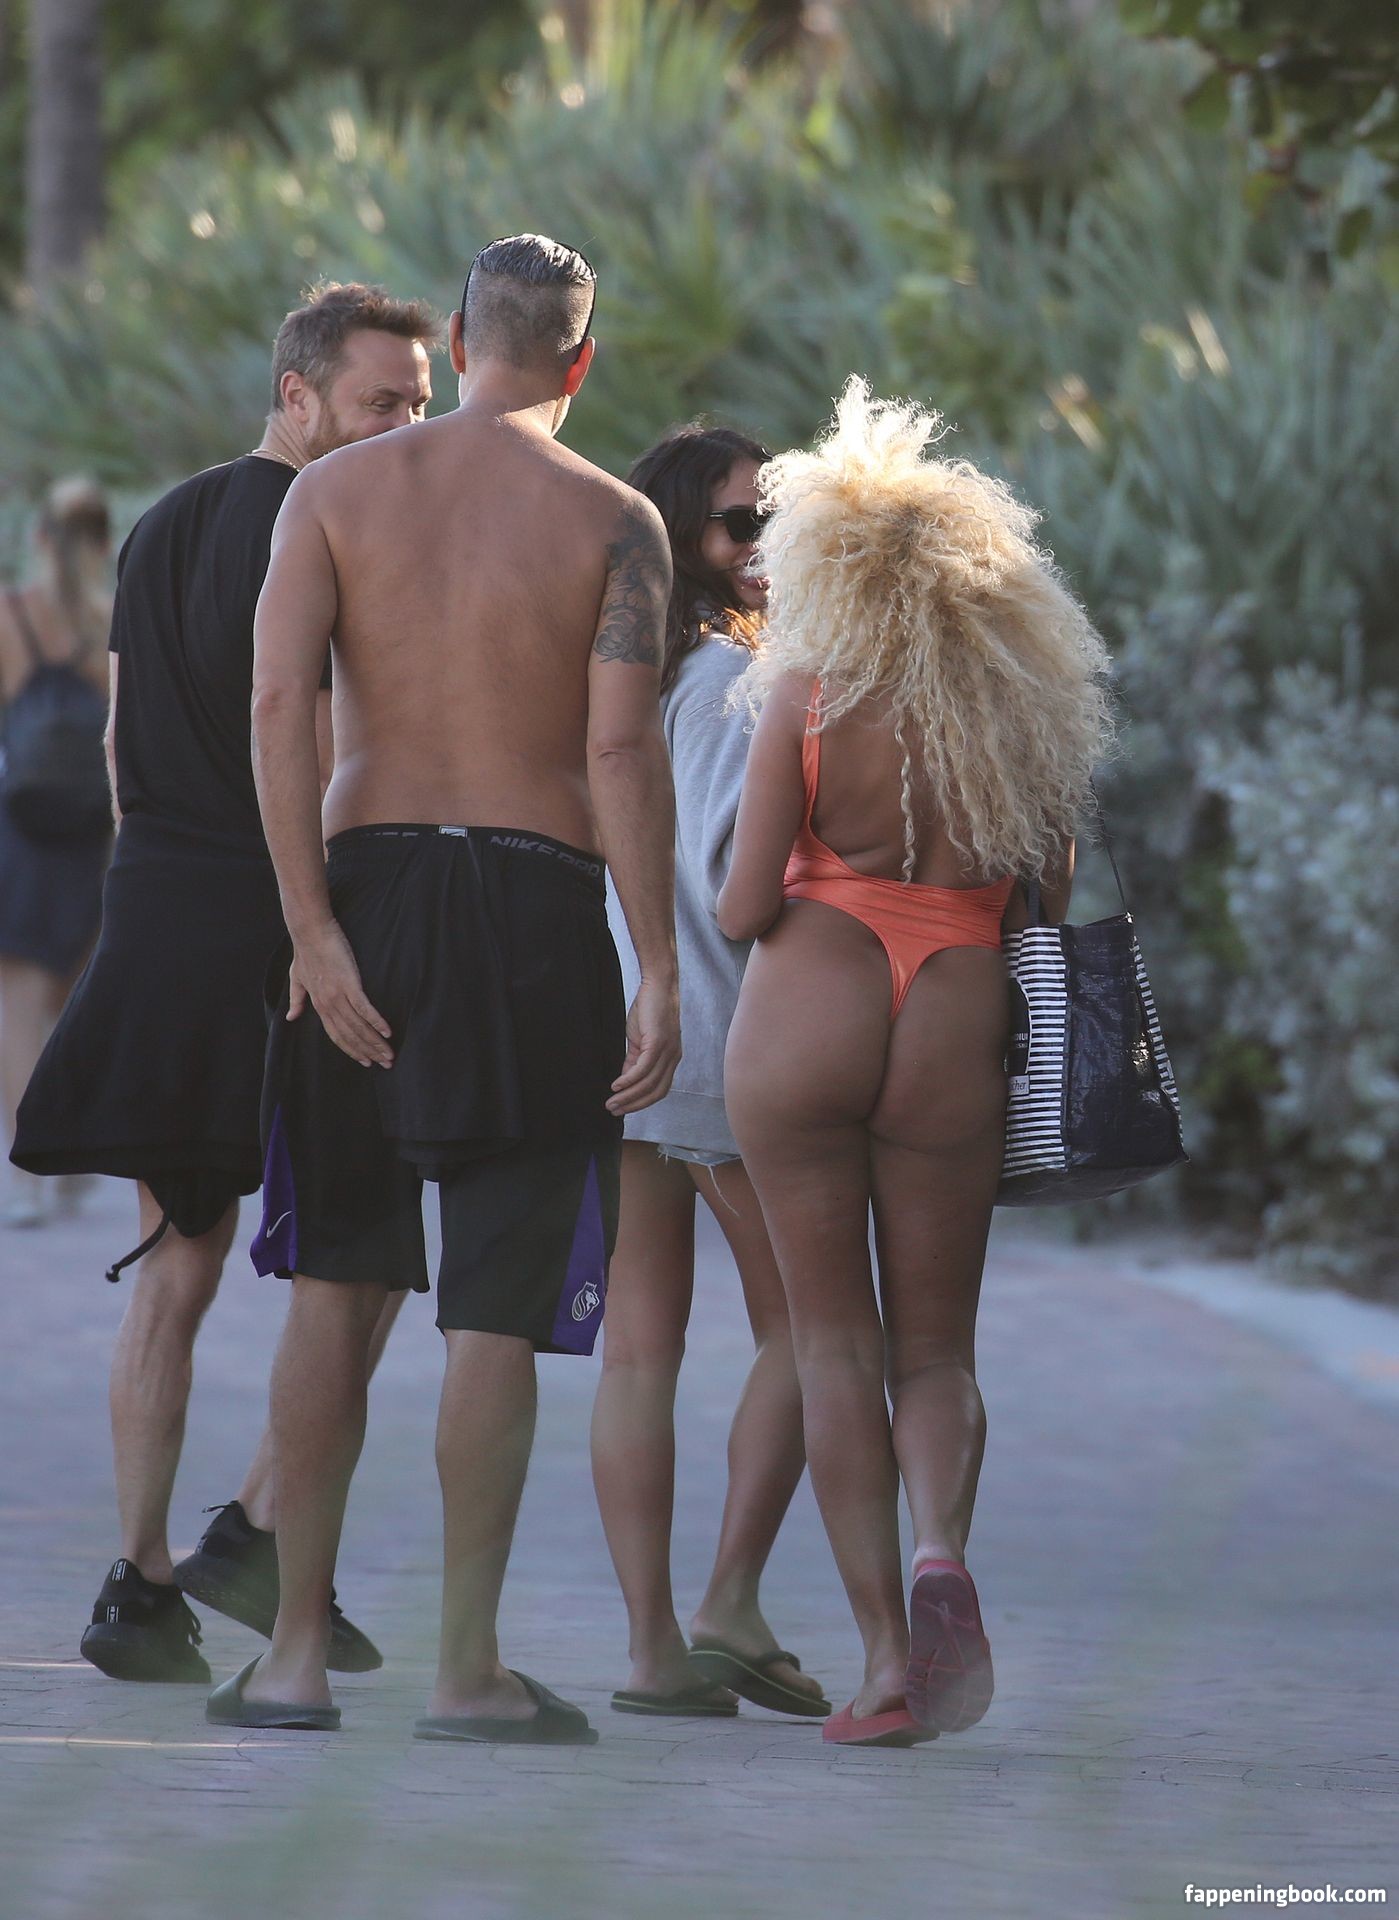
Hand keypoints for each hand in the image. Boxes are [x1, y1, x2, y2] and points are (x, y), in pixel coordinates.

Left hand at [288, 921, 392, 1067]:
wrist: (310, 932)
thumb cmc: (305, 952)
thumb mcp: (297, 978)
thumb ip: (297, 999)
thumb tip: (290, 1017)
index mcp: (319, 1005)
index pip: (337, 1035)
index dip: (352, 1050)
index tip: (365, 1061)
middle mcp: (328, 1005)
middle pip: (351, 1036)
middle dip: (369, 1052)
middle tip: (386, 1064)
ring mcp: (338, 995)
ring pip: (358, 1026)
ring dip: (376, 1042)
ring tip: (390, 1053)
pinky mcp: (349, 983)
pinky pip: (364, 1008)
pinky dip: (376, 1021)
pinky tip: (388, 1031)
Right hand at [608, 976, 680, 1114]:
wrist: (658, 987)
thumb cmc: (649, 1010)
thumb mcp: (640, 1040)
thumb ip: (634, 1060)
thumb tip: (625, 1080)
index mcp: (671, 1059)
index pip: (659, 1089)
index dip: (641, 1102)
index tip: (624, 1109)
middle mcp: (673, 1058)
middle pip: (656, 1092)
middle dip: (634, 1105)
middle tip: (614, 1110)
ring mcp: (668, 1051)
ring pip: (649, 1083)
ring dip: (628, 1096)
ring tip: (611, 1102)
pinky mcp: (658, 1043)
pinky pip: (643, 1068)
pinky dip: (629, 1080)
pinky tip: (616, 1085)